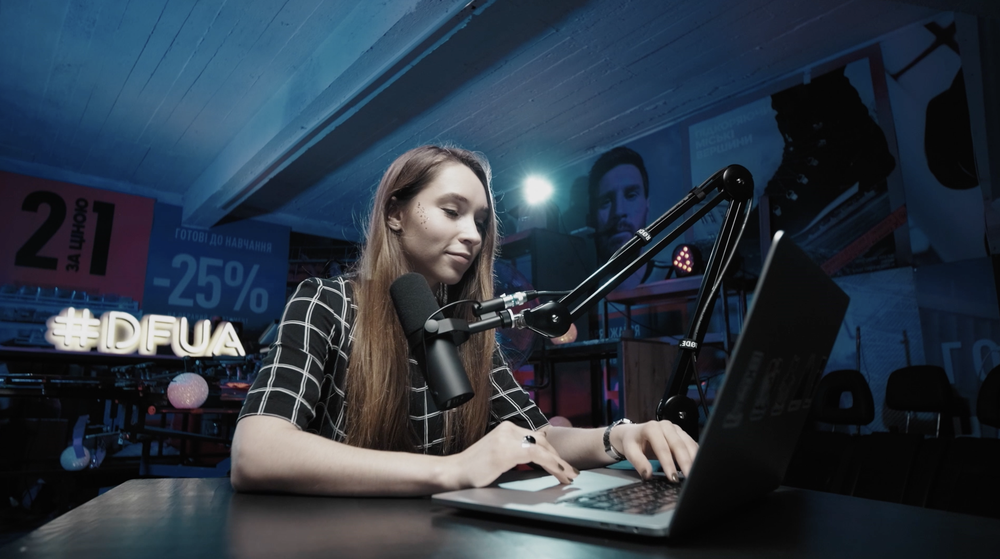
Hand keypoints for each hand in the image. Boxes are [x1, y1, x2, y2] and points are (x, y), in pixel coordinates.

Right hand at [450, 421, 578, 488]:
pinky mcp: (507, 451)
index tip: (562, 464)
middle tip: (570, 472)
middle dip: (558, 458)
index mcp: (507, 428)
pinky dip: (552, 465)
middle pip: (542, 442)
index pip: (536, 437)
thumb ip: (515, 451)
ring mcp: (507, 438)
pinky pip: (537, 456)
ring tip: (568, 475)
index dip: (552, 452)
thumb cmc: (475, 468)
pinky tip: (559, 473)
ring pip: (542, 448)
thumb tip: (537, 459)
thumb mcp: (499, 454)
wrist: (455, 472)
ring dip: (558, 463)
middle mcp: (509, 429)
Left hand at [610, 420, 698, 480]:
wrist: (633, 433)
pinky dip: (695, 456)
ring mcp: (675, 429)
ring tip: (695, 474)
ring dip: (693, 459)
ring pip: (688, 444)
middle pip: (678, 445)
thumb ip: (638, 463)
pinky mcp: (682, 434)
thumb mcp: (630, 452)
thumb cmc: (632, 442)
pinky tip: (697, 466)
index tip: (672, 478)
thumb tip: (648, 475)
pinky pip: (691, 444)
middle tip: (689, 478)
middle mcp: (666, 425)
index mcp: (652, 428)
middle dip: (685, 462)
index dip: (668, 464)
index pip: (662, 448)